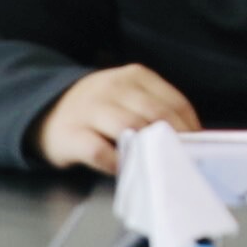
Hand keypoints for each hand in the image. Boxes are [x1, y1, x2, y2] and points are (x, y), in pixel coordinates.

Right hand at [36, 62, 203, 173]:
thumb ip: (155, 110)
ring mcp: (90, 109)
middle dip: (174, 141)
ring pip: (128, 128)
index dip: (190, 127)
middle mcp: (112, 88)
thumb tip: (190, 139)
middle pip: (154, 115)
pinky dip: (116, 162)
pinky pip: (99, 150)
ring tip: (158, 166)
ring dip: (148, 150)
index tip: (199, 147)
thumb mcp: (127, 97)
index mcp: (133, 76)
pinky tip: (125, 169)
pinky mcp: (72, 134)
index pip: (173, 101)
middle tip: (183, 161)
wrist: (47, 111)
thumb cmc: (99, 110)